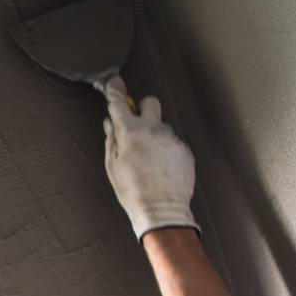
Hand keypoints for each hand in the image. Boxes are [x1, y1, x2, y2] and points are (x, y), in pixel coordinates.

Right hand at [103, 76, 198, 240]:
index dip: (115, 89)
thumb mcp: (113, 167)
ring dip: (155, 136)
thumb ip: (112, 140)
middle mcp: (153, 131)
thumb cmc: (134, 193)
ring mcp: (171, 139)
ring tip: (150, 161)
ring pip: (162, 126)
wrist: (162, 212)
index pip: (119, 101)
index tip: (114, 84)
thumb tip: (110, 124)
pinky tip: (162, 168)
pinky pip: (173, 142)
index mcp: (131, 133)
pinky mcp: (184, 150)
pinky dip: (167, 151)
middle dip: (143, 109)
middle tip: (138, 127)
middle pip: (150, 102)